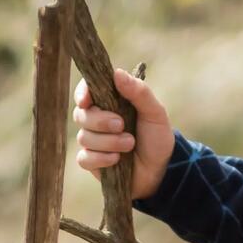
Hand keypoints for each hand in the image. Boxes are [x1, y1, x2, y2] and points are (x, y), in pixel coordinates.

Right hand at [75, 67, 172, 201]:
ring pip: (84, 137)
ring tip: (130, 144)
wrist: (161, 169)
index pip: (86, 91)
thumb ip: (138, 92)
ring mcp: (93, 141)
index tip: (86, 100)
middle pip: (81, 115)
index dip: (82, 93)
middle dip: (101, 121)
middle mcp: (98, 119)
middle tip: (122, 125)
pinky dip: (101, 158)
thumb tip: (117, 73)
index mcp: (110, 102)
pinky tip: (117, 159)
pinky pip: (84, 158)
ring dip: (108, 142)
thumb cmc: (156, 137)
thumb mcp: (154, 112)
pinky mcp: (92, 162)